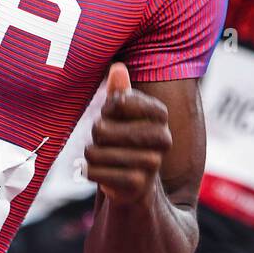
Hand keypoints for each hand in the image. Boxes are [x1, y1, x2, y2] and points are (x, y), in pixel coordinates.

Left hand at [84, 63, 172, 204]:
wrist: (134, 184)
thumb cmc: (124, 140)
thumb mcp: (121, 114)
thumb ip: (119, 92)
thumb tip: (118, 67)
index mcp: (160, 115)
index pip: (118, 101)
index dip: (106, 109)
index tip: (112, 114)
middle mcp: (163, 138)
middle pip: (101, 129)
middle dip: (95, 135)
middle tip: (105, 140)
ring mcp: (152, 163)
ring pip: (96, 152)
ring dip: (92, 155)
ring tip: (105, 157)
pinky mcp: (138, 185)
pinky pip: (95, 172)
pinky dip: (90, 172)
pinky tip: (101, 172)